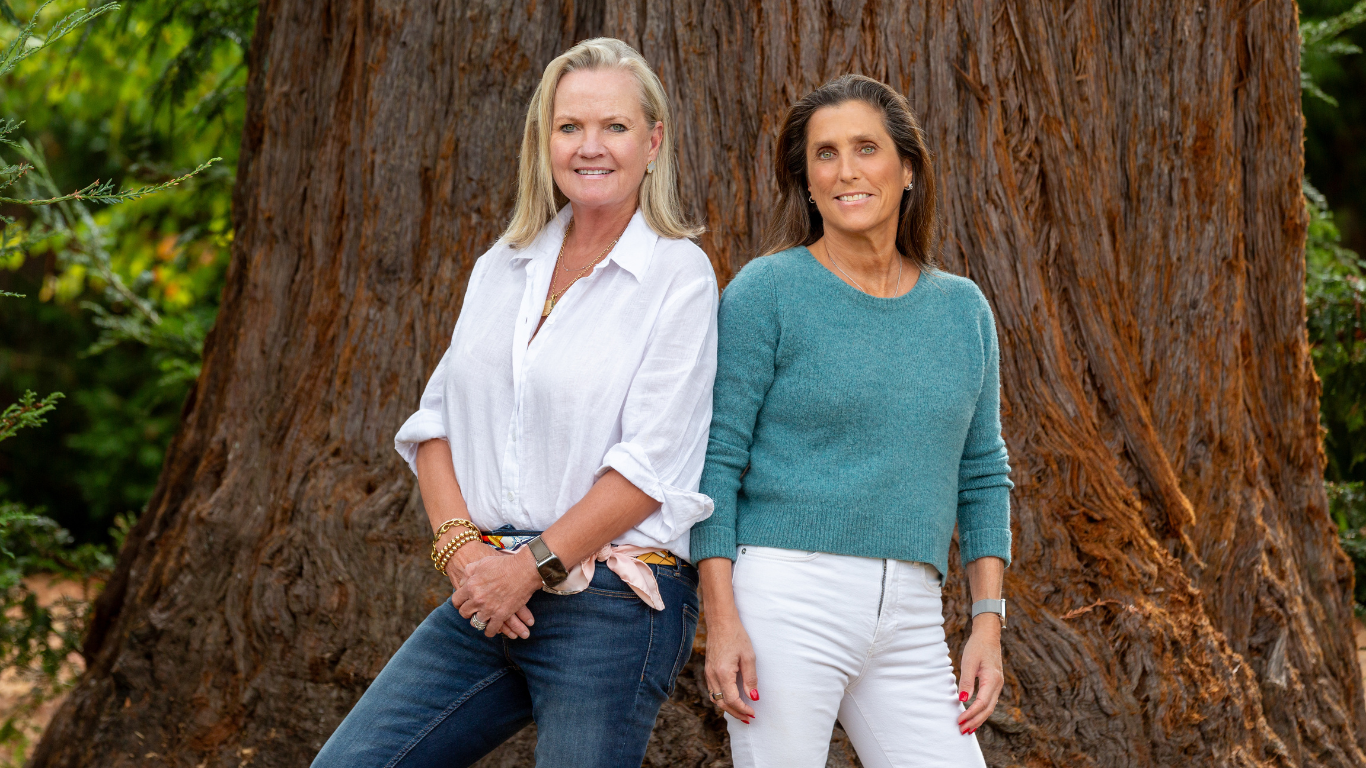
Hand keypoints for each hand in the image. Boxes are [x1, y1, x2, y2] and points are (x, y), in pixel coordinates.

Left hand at [452, 547, 541, 638]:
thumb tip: (462, 583)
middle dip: (467, 612)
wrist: (524, 570)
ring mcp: (489, 609)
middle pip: (464, 613)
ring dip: (478, 622)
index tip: (462, 603)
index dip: (459, 603)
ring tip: (482, 620)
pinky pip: (491, 629)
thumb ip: (468, 573)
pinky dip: (490, 631)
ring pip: (476, 623)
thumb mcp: (482, 563)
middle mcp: (477, 599)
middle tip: (472, 611)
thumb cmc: (503, 564)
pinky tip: (491, 630)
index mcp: (471, 586)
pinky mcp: (501, 615)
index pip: (456, 601)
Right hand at [703, 609, 757, 722]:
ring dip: (727, 708)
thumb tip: (753, 697)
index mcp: (723, 673)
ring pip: (715, 698)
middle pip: (721, 703)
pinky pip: (712, 691)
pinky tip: (730, 700)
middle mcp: (712, 675)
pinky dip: (721, 699)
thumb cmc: (736, 636)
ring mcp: (708, 673)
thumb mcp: (748, 657)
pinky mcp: (708, 670)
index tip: (753, 713)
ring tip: (740, 713)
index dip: (743, 709)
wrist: (720, 622)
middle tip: (748, 719)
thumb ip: (750, 679)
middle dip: (735, 713)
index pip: (732, 699)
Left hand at [957, 615, 1003, 733]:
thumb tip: (963, 699)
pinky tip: (974, 716)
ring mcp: (998, 685)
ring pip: (989, 707)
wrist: (988, 635)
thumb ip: (966, 681)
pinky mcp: (994, 684)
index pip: (981, 703)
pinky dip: (981, 712)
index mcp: (992, 680)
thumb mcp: (969, 662)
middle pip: (987, 709)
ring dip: (978, 719)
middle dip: (975, 721)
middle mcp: (998, 685)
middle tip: (962, 731)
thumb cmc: (977, 647)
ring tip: (967, 729)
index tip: (959, 721)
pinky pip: (989, 702)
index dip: (971, 714)